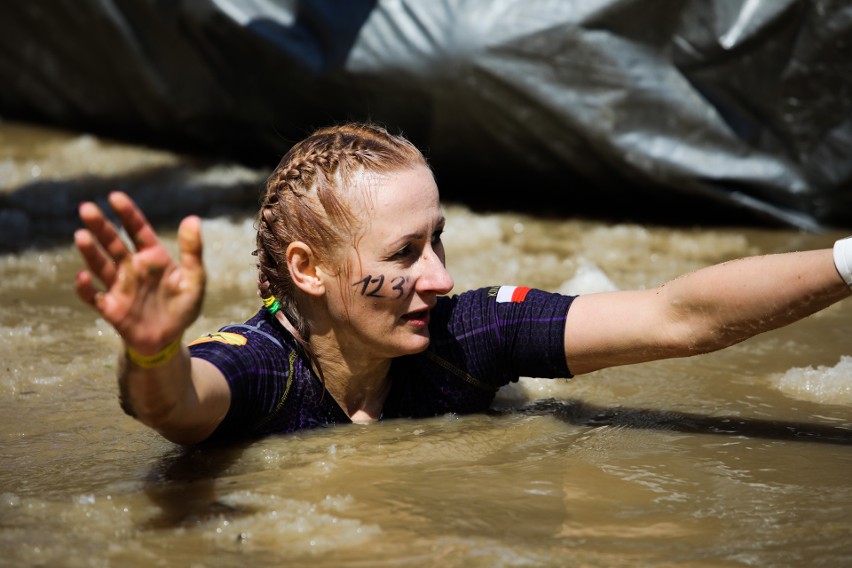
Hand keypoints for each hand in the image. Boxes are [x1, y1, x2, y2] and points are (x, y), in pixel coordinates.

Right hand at [74, 191, 205, 353]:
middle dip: (100, 226)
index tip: (114, 197)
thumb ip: (192, 251)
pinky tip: (81, 276)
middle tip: (86, 208)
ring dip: (90, 251)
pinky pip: (93, 296)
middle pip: (113, 243)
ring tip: (81, 236)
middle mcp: (132, 267)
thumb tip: (193, 218)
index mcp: (153, 257)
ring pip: (100, 265)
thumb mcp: (194, 279)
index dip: (127, 214)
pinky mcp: (110, 307)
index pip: (137, 230)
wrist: (169, 339)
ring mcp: (119, 286)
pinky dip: (85, 287)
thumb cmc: (182, 307)